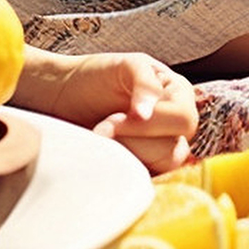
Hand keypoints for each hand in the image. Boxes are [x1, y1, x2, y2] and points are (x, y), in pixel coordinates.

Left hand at [13, 49, 196, 174]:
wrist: (65, 97)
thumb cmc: (96, 76)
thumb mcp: (125, 66)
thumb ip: (145, 83)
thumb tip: (147, 115)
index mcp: (180, 95)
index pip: (183, 120)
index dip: (148, 125)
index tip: (113, 119)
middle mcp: (177, 125)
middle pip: (174, 151)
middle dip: (131, 140)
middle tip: (102, 129)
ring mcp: (163, 150)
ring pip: (160, 169)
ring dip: (125, 154)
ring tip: (102, 138)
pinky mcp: (146, 170)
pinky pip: (147, 182)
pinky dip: (122, 171)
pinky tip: (106, 154)